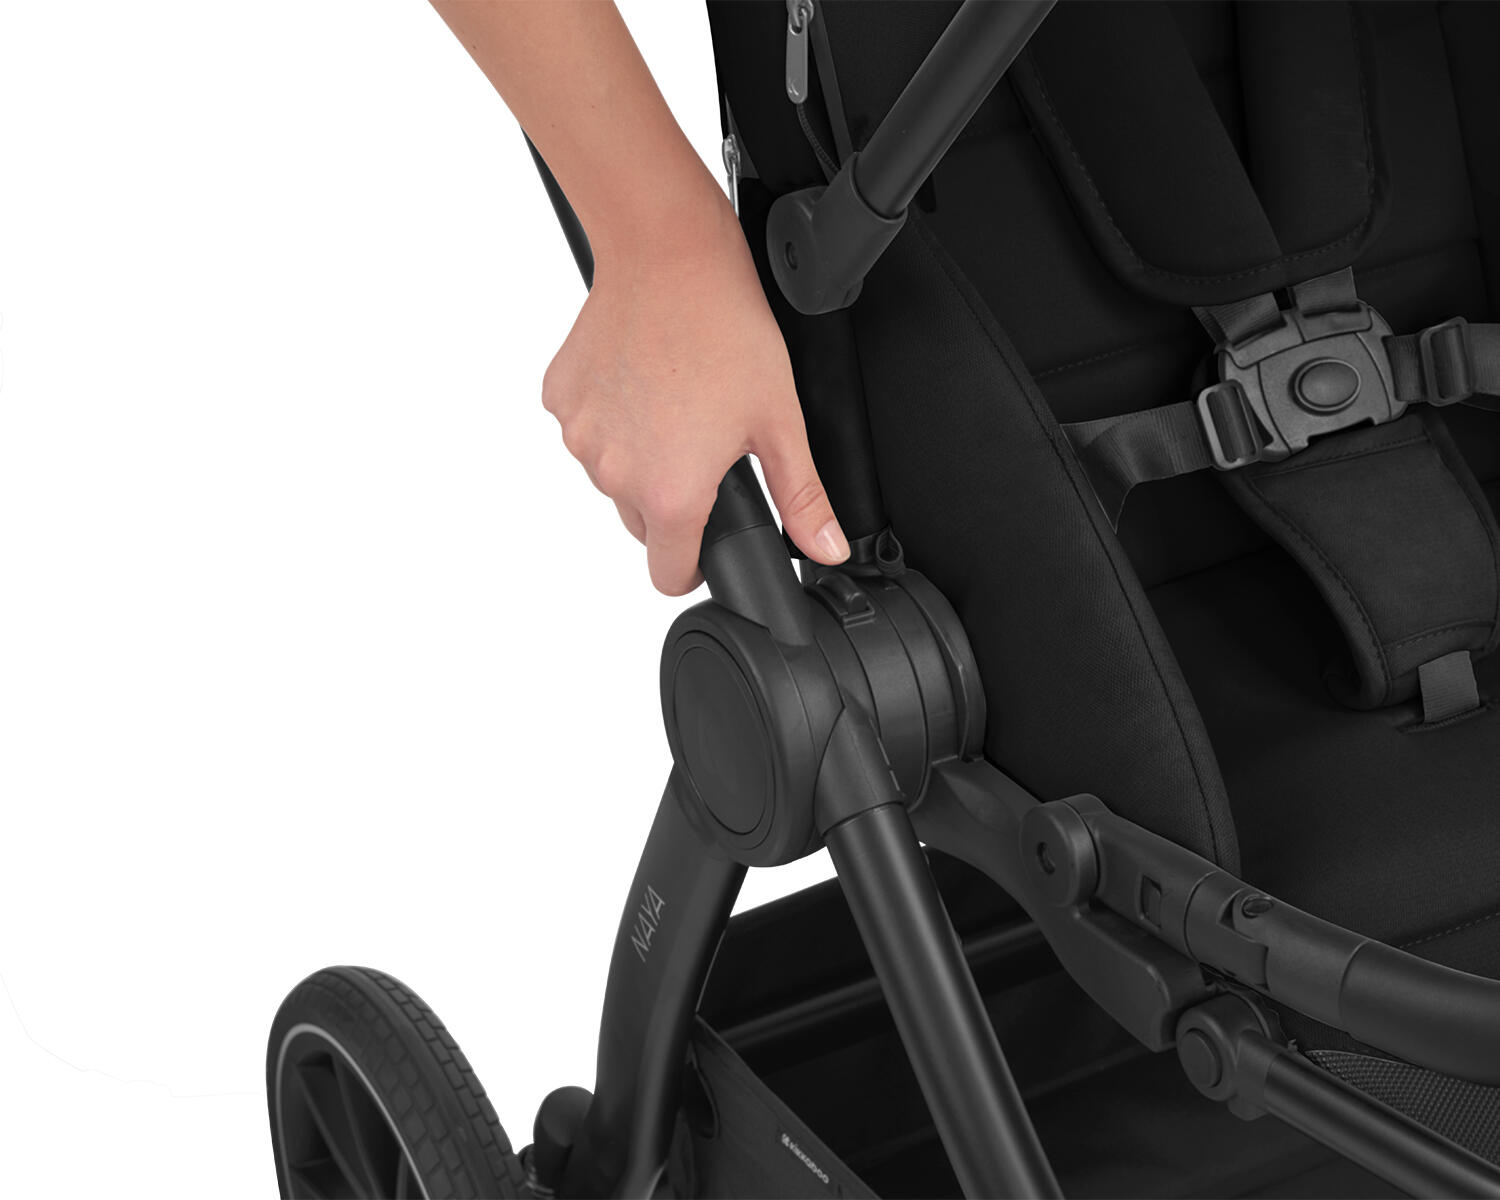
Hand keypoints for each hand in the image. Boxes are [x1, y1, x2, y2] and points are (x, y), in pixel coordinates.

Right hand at [542, 191, 849, 594]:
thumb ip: (802, 498)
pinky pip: (587, 431)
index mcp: (670, 492)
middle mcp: (614, 474)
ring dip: (638, 458)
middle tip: (704, 442)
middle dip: (671, 499)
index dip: (695, 565)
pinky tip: (642, 380)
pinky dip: (611, 418)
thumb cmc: (726, 329)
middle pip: (643, 523)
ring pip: (612, 476)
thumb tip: (826, 550)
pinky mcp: (559, 399)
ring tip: (675, 402)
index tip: (708, 538)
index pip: (668, 575)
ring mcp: (580, 437)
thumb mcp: (780, 421)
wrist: (668, 254)